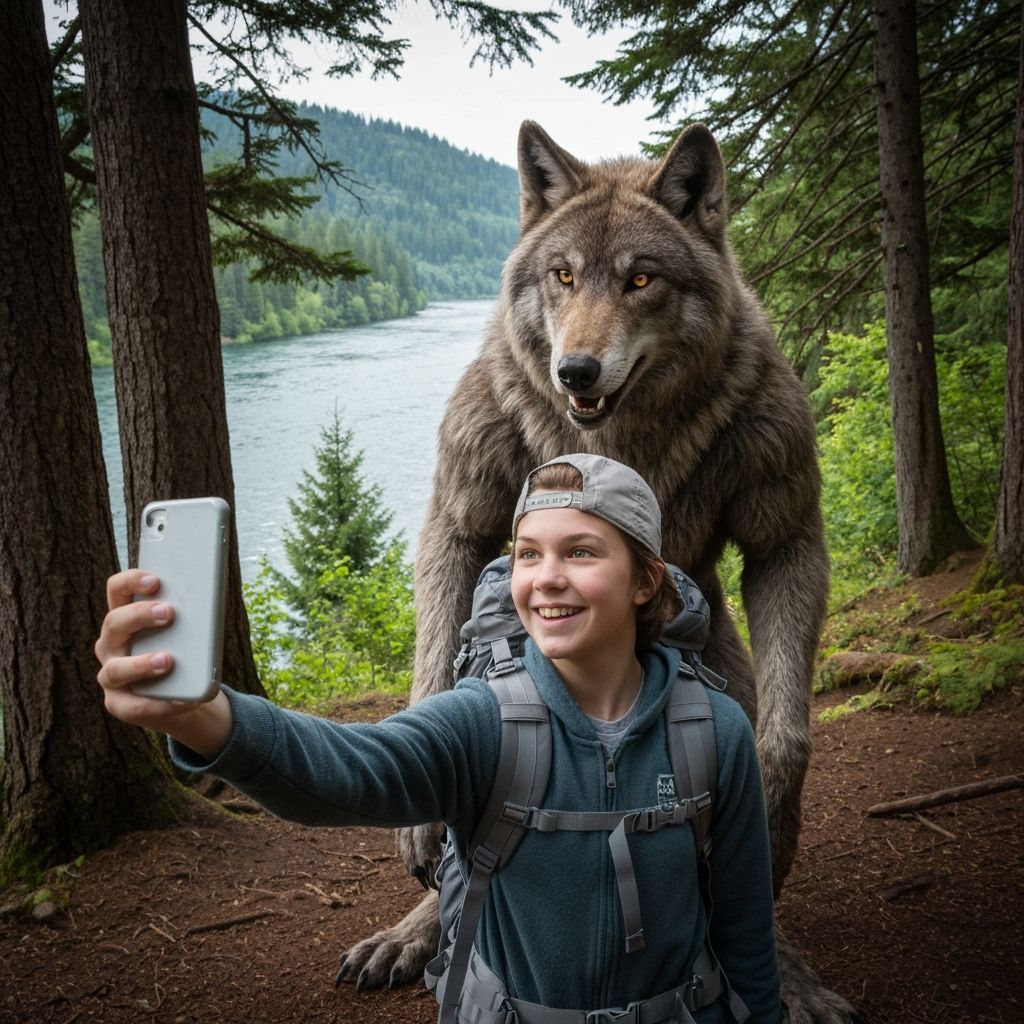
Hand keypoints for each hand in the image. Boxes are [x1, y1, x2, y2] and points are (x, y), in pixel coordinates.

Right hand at [95, 569, 231, 756]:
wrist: (182, 696)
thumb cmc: (182, 654)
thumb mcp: (186, 633)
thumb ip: (191, 618)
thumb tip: (213, 599)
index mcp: (125, 619)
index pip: (117, 591)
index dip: (131, 581)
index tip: (155, 580)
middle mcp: (112, 644)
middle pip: (114, 623)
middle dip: (139, 615)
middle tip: (168, 613)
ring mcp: (111, 675)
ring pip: (115, 669)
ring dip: (141, 664)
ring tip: (167, 660)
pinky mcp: (119, 704)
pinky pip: (134, 706)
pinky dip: (160, 703)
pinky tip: (181, 701)